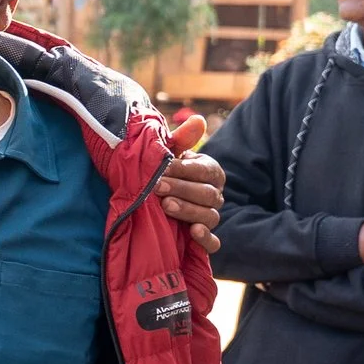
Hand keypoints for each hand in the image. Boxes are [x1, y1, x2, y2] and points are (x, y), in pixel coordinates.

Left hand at [160, 119, 223, 251]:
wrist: (148, 200)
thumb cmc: (161, 173)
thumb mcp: (167, 155)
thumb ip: (181, 139)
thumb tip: (198, 120)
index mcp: (210, 172)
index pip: (205, 171)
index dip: (186, 169)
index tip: (164, 167)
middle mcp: (214, 195)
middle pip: (208, 194)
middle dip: (182, 189)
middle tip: (157, 187)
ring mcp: (210, 217)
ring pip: (210, 216)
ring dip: (188, 210)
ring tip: (166, 206)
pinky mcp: (203, 239)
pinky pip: (213, 243)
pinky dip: (206, 239)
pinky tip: (193, 232)